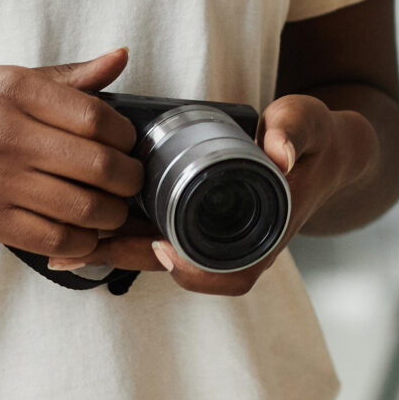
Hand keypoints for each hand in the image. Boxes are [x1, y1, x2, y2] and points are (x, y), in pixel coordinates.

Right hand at [0, 49, 144, 268]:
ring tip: (112, 206)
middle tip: (130, 178)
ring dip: (111, 213)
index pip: (98, 117)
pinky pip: (52, 240)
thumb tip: (119, 58)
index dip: (125, 134)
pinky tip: (83, 231)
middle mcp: (9, 137)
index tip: (127, 141)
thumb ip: (65, 77)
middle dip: (129, 178)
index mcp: (15, 92)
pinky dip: (80, 241)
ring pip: (83, 208)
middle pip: (99, 166)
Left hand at [86, 93, 377, 294]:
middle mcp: (242, 245)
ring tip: (73, 243)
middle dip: (134, 262)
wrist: (325, 148)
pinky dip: (131, 237)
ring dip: (123, 253)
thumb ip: (294, 132)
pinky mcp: (205, 224)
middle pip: (184, 270)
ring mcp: (222, 239)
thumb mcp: (307, 125)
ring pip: (167, 258)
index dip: (194, 270)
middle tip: (86, 246)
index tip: (161, 249)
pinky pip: (166, 239)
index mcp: (269, 234)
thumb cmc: (315, 139)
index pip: (230, 274)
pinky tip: (94, 224)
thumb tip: (280, 150)